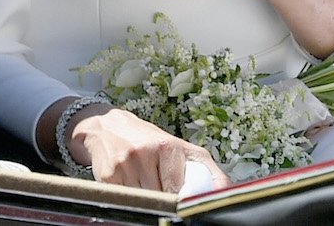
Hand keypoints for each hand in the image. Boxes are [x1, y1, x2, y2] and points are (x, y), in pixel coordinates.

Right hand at [65, 102, 225, 192]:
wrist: (108, 127)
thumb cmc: (149, 140)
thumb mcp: (180, 148)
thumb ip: (206, 169)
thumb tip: (226, 191)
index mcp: (167, 145)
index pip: (178, 190)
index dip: (180, 201)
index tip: (181, 206)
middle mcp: (144, 152)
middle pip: (161, 197)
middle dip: (162, 199)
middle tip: (160, 193)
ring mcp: (124, 165)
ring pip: (143, 201)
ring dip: (145, 200)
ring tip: (144, 186)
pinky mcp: (107, 176)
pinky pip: (124, 200)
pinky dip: (128, 199)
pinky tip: (128, 186)